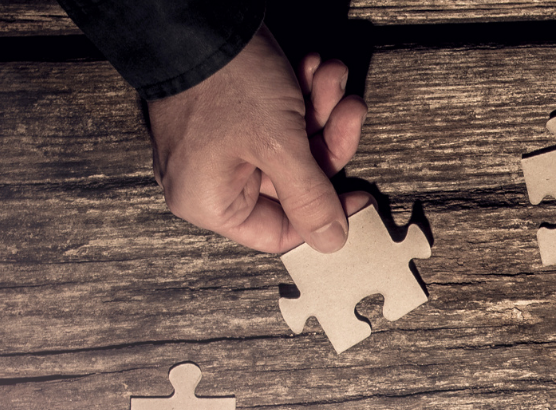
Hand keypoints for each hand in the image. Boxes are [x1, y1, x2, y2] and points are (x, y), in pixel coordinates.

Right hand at [145, 25, 372, 253]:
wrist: (197, 15)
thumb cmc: (220, 77)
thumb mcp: (279, 146)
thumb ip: (310, 198)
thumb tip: (331, 240)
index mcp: (208, 200)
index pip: (278, 233)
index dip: (323, 217)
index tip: (357, 197)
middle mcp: (209, 177)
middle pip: (292, 183)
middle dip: (325, 139)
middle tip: (348, 113)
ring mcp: (219, 144)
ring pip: (291, 144)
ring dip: (320, 109)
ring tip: (330, 77)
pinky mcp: (230, 113)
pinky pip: (277, 118)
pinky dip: (300, 94)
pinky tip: (312, 68)